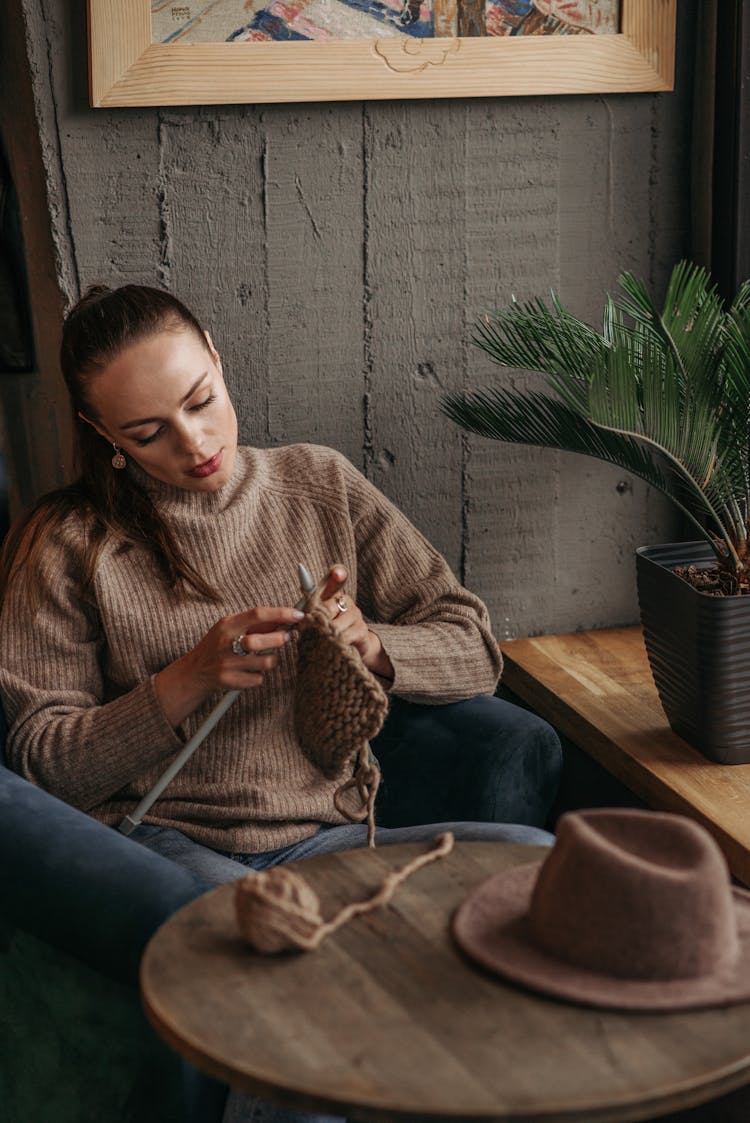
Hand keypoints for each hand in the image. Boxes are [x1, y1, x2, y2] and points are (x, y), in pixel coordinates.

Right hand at [154, 605, 303, 727]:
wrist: (195, 672)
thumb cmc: (218, 646)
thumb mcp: (230, 629)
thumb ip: (254, 624)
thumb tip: (284, 618)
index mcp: (227, 625)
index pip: (258, 614)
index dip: (281, 614)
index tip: (299, 614)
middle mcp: (226, 643)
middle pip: (263, 640)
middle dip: (281, 639)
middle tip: (288, 637)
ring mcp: (227, 664)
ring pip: (266, 662)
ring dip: (272, 660)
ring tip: (264, 658)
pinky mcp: (230, 681)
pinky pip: (259, 679)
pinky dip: (259, 676)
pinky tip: (249, 672)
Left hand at [319, 565, 393, 681]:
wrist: (352, 647)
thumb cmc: (329, 630)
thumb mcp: (316, 619)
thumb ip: (308, 610)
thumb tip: (298, 606)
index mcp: (333, 595)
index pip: (337, 580)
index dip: (337, 575)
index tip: (337, 573)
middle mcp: (346, 602)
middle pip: (329, 606)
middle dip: (319, 619)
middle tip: (312, 628)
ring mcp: (356, 615)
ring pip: (336, 624)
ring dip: (327, 634)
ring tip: (323, 640)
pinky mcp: (361, 630)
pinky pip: (345, 636)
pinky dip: (336, 642)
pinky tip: (334, 646)